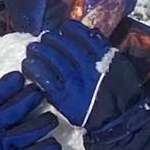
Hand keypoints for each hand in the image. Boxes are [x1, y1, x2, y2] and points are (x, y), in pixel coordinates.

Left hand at [22, 21, 143, 129]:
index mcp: (105, 57)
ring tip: (32, 48)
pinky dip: (34, 69)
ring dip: (39, 51)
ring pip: (52, 59)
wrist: (119, 121)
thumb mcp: (121, 66)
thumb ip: (105, 49)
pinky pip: (45, 79)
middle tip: (44, 37)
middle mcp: (88, 67)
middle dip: (51, 38)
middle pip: (64, 45)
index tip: (64, 28)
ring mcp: (75, 82)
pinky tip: (28, 64)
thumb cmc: (122, 93)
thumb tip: (92, 30)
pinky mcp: (64, 98)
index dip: (70, 29)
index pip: (83, 35)